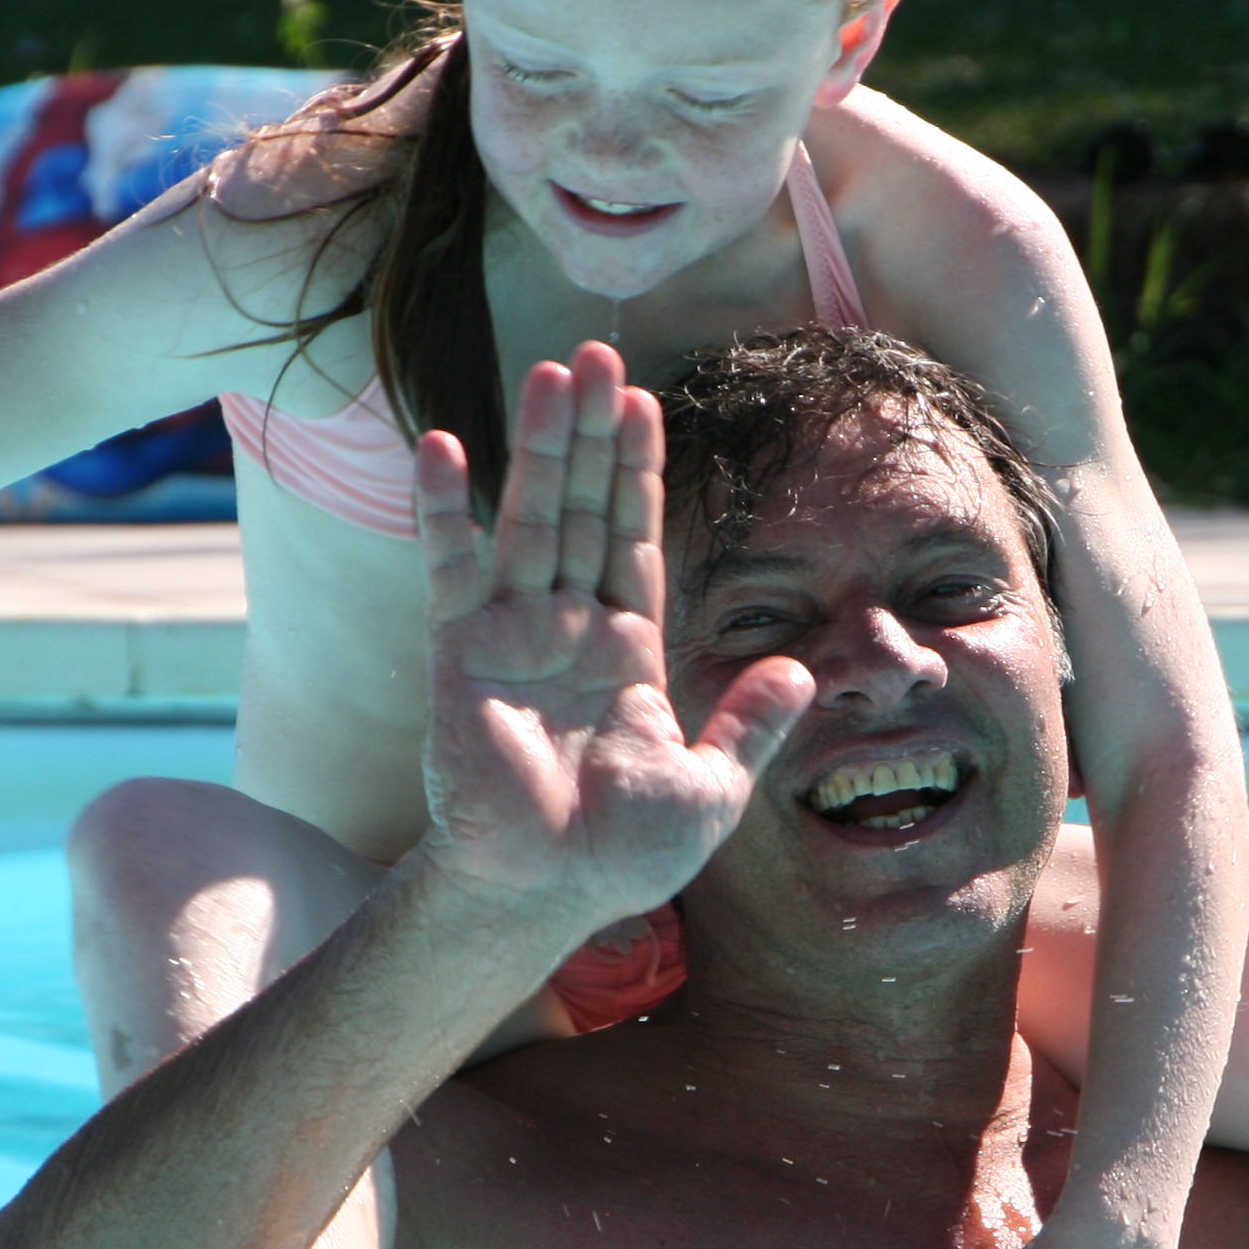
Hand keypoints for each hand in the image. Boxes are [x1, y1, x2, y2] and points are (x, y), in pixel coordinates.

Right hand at [411, 340, 812, 935]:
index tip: (644, 401)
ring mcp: (512, 634)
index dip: (639, 472)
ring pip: (532, 519)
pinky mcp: (461, 653)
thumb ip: (752, 722)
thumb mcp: (713, 786)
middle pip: (585, 510)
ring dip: (539, 446)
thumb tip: (804, 670)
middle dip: (593, 435)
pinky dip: (445, 509)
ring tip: (551, 372)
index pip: (636, 539)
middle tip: (597, 353)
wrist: (546, 895)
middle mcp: (568, 627)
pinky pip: (452, 568)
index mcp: (626, 648)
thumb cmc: (622, 854)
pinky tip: (444, 445)